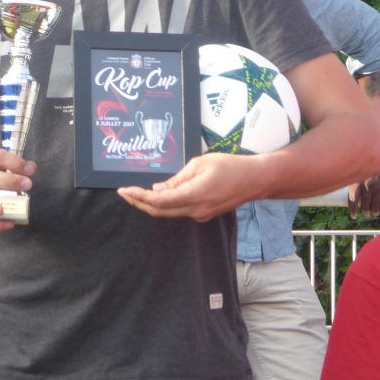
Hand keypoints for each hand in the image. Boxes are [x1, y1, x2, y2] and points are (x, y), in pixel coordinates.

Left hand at [117, 152, 256, 220]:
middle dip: (140, 203)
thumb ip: (177, 179)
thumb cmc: (230, 166)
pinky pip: (180, 211)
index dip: (139, 197)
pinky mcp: (204, 215)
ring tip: (136, 194)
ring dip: (151, 205)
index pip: (159, 200)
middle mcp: (196, 210)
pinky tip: (159, 195)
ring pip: (169, 213)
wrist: (255, 180)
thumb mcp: (200, 164)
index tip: (124, 191)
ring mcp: (201, 215)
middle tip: (125, 194)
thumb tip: (158, 189)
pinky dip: (166, 205)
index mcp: (194, 195)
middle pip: (160, 211)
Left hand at [347, 168, 379, 217]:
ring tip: (375, 213)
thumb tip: (354, 195)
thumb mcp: (361, 171)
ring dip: (374, 212)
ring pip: (375, 207)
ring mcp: (378, 189)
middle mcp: (367, 187)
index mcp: (358, 182)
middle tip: (367, 214)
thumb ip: (356, 181)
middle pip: (365, 205)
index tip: (354, 216)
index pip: (353, 200)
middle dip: (366, 211)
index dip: (353, 210)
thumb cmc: (372, 165)